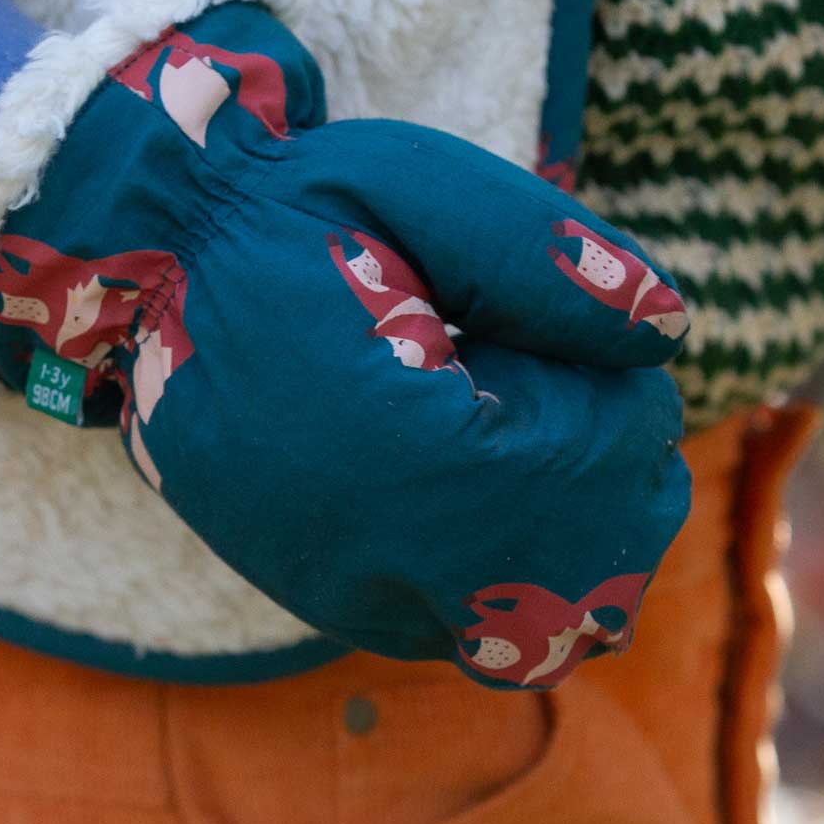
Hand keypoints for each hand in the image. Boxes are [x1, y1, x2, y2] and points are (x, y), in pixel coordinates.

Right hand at [0, 2, 691, 689]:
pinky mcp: (338, 607)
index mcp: (392, 435)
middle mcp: (370, 545)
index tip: (561, 330)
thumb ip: (544, 251)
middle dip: (610, 467)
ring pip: (549, 628)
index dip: (618, 388)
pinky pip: (482, 641)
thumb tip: (668, 329)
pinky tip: (484, 485)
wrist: (156, 270)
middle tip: (548, 374)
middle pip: (592, 562)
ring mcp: (351, 592)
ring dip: (581, 535)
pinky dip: (522, 575)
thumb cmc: (292, 213)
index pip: (592, 458)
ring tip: (526, 431)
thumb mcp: (413, 181)